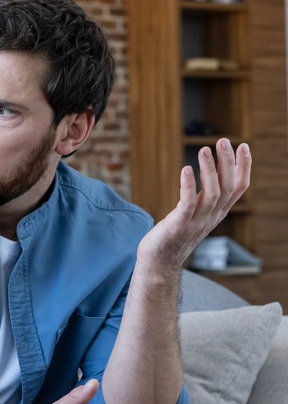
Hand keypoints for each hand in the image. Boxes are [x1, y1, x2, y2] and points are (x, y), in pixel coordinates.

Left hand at [139, 138, 250, 268]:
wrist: (159, 262)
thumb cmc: (174, 236)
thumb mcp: (195, 215)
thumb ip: (204, 199)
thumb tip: (210, 176)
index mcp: (218, 213)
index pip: (239, 188)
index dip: (244, 167)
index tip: (243, 145)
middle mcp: (212, 217)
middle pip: (228, 186)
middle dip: (228, 162)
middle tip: (222, 141)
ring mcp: (197, 222)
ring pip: (212, 193)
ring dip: (209, 170)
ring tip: (204, 150)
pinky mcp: (179, 225)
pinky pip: (188, 203)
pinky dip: (188, 185)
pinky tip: (185, 169)